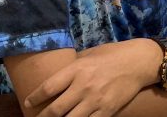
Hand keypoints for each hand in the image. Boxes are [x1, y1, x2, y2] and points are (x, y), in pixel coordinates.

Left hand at [24, 39, 159, 116]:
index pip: (49, 87)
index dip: (35, 97)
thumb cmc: (112, 54)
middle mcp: (83, 86)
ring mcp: (95, 101)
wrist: (138, 62)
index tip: (28, 103)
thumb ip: (74, 66)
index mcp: (76, 69)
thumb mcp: (89, 54)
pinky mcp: (107, 111)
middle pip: (56, 109)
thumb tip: (59, 74)